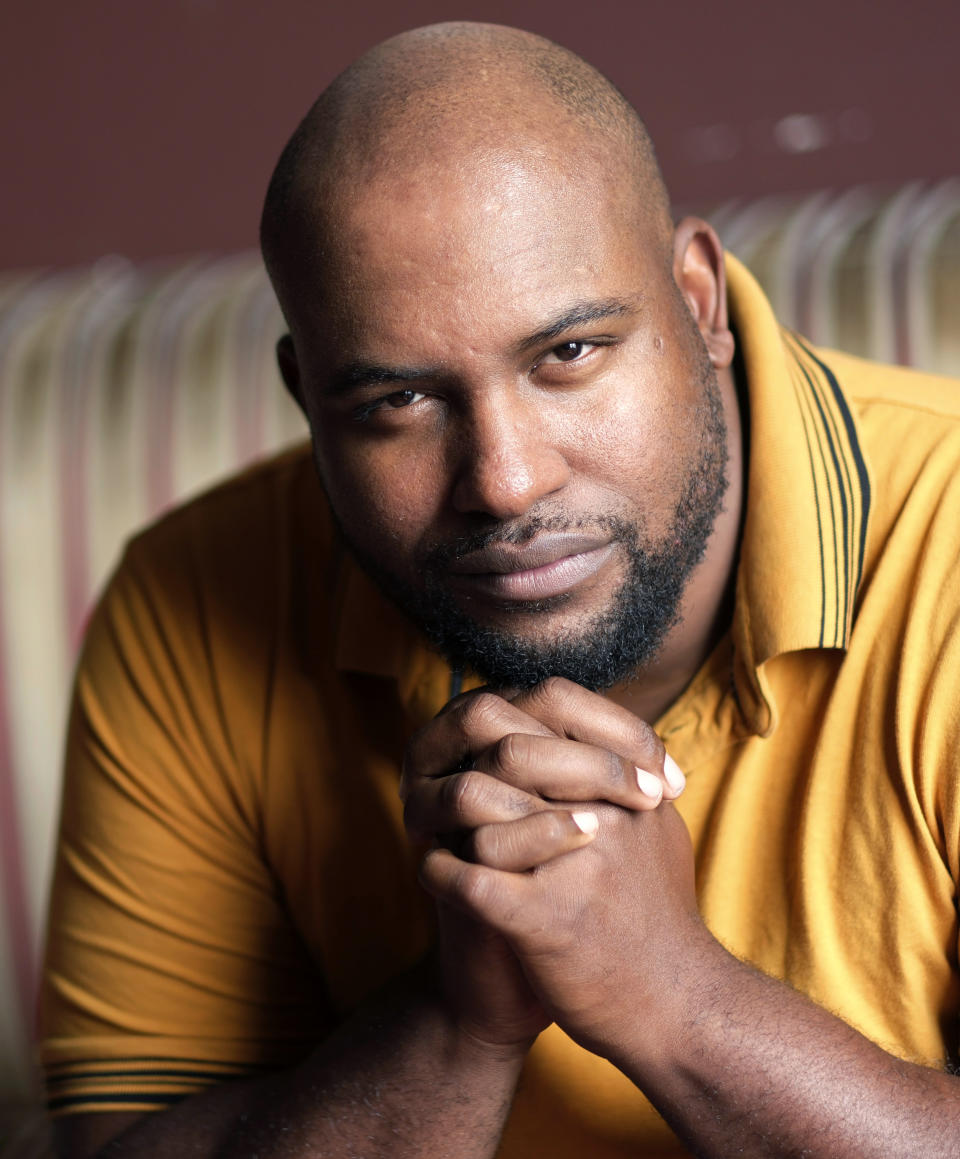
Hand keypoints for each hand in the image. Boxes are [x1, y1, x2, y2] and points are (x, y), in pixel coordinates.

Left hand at [401, 677, 686, 1056]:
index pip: (556, 722)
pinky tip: (433, 870)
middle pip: (513, 753)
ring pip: (483, 807)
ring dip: (449, 815)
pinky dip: (439, 872)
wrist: (677, 1007)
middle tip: (447, 775)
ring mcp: (572, 869)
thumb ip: (630, 782)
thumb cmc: (659, 917)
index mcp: (628, 792)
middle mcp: (603, 819)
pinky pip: (469, 881)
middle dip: (469, 760)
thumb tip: (601, 736)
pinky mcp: (544, 921)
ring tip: (436, 823)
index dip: (506, 724)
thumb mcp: (659, 834)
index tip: (480, 744)